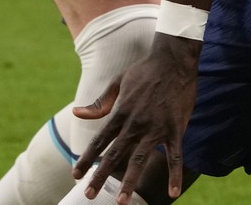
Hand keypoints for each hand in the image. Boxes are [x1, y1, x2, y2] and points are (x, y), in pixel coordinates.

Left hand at [71, 38, 199, 202]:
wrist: (173, 58)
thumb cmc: (145, 70)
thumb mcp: (118, 82)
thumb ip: (99, 102)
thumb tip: (76, 112)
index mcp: (121, 112)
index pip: (99, 140)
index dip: (86, 158)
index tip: (75, 173)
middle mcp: (135, 123)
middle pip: (114, 155)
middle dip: (100, 176)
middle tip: (89, 194)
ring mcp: (156, 127)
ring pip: (140, 160)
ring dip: (130, 182)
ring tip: (121, 202)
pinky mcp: (175, 128)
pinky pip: (175, 156)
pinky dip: (174, 175)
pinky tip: (173, 192)